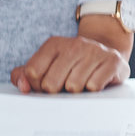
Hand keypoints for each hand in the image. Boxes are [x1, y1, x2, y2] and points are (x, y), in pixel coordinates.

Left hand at [11, 35, 128, 93]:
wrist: (106, 53)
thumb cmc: (72, 65)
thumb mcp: (47, 65)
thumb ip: (25, 75)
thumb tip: (22, 85)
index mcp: (54, 44)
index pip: (33, 73)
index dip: (37, 86)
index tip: (46, 83)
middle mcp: (75, 44)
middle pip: (51, 84)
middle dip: (57, 91)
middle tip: (65, 85)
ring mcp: (94, 51)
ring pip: (73, 87)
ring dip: (77, 91)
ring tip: (82, 82)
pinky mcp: (112, 60)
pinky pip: (93, 86)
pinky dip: (93, 90)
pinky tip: (95, 81)